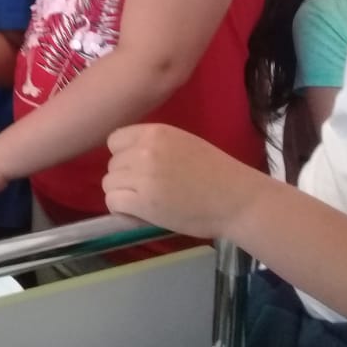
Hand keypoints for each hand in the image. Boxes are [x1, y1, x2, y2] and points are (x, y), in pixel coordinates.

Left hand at [102, 124, 265, 238]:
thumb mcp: (182, 143)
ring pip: (109, 184)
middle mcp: (144, 150)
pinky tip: (140, 214)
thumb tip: (126, 157)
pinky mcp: (143, 202)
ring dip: (123, 195)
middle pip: (112, 165)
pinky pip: (113, 202)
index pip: (114, 140)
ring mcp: (142, 176)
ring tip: (145, 203)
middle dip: (125, 178)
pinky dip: (122, 210)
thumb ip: (153, 145)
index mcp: (155, 132)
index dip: (122, 156)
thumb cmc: (216, 173)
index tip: (137, 168)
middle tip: (147, 190)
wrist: (238, 199)